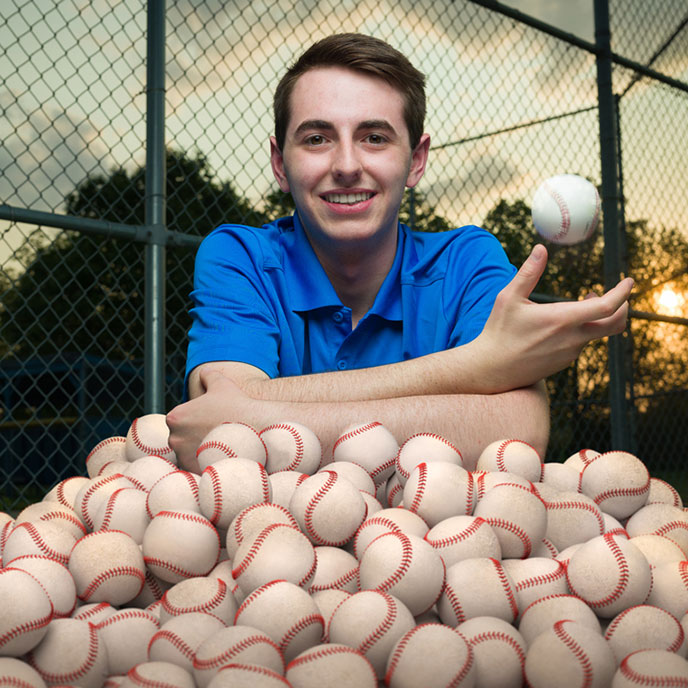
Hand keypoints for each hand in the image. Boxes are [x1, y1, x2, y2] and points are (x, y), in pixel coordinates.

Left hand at [166, 368, 261, 472]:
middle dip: (195, 437)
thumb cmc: (238, 406)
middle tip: (216, 433)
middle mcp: (174, 438)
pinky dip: (207, 463)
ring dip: (200, 451)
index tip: (210, 421)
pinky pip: (197, 467)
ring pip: (189, 454)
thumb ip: (208, 376)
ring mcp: (184, 457)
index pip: (180, 420)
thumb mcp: (222, 384)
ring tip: (221, 446)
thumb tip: (204, 373)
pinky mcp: (196, 471)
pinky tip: (222, 456)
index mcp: (176, 417)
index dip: (195, 420)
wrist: (256, 429)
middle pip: (181, 438)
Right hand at [467, 244, 632, 392]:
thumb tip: (541, 249)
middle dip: (622, 307)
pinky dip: (582, 330)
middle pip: (615, 323)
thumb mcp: (508, 298)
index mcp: (562, 319)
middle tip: (617, 294)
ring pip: (596, 333)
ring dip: (596, 317)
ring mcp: (570, 353)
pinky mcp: (564, 362)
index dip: (622, 292)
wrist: (492, 369)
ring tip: (580, 303)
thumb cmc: (499, 331)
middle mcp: (572, 338)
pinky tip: (563, 325)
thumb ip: (528, 273)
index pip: (607, 306)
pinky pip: (581, 344)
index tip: (628, 281)